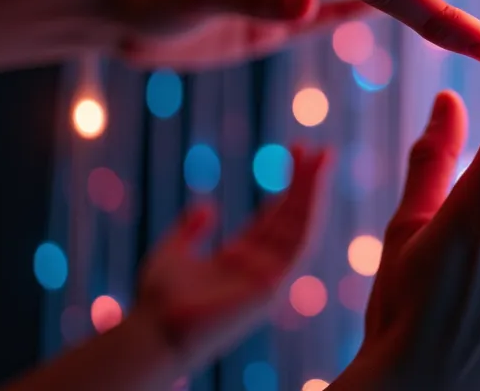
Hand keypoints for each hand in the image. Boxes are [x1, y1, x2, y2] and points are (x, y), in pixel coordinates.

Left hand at [135, 146, 330, 370]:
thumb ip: (190, 230)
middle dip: (307, 183)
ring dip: (314, 191)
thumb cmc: (158, 302)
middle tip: (320, 149)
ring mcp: (270, 275)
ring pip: (301, 225)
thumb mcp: (172, 253)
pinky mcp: (272, 283)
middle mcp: (260, 266)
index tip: (298, 156)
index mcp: (240, 259)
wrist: (156, 331)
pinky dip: (309, 214)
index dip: (287, 188)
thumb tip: (208, 206)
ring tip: (323, 156)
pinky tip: (313, 188)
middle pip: (291, 217)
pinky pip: (298, 243)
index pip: (273, 218)